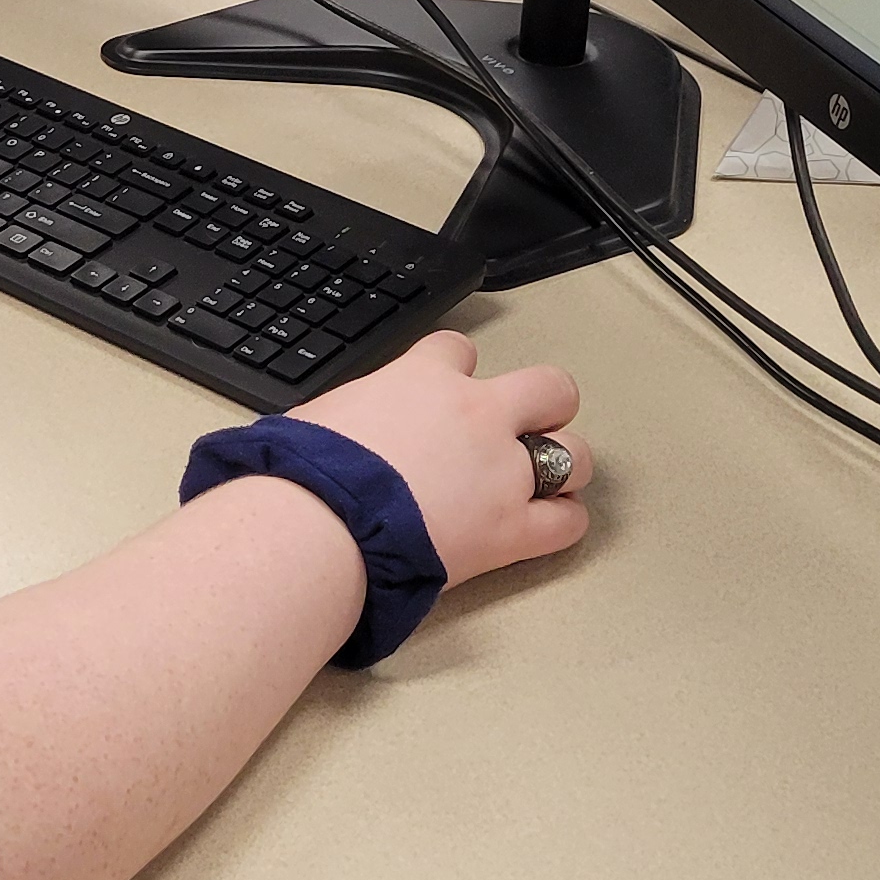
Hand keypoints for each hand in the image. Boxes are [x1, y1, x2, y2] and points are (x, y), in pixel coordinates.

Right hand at [293, 330, 586, 589]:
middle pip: (547, 387)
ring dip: (563, 464)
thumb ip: (353, 411)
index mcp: (423, 379)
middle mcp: (475, 416)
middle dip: (543, 405)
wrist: (320, 522)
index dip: (457, 369)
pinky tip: (552, 523)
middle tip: (527, 425)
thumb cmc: (307, 472)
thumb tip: (339, 426)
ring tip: (548, 480)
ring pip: (573, 453)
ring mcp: (501, 472)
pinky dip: (563, 523)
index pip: (458, 350)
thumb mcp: (320, 415)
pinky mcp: (510, 529)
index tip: (450, 388)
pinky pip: (565, 523)